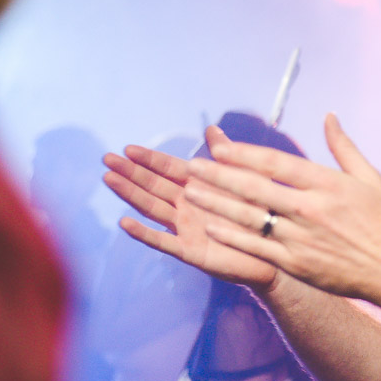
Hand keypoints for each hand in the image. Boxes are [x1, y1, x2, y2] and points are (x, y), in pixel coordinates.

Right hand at [102, 140, 278, 290]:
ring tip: (110, 179)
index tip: (127, 148)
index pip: (168, 169)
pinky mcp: (190, 251)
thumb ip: (227, 156)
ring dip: (130, 194)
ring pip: (152, 208)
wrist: (274, 250)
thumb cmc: (260, 215)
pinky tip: (125, 223)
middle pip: (153, 185)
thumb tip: (212, 129)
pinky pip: (163, 241)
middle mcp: (188, 206)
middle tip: (107, 159)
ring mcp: (186, 228)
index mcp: (200, 186)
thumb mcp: (246, 180)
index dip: (149, 159)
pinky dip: (144, 233)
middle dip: (130, 172)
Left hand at [180, 113, 380, 299]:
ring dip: (217, 204)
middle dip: (219, 176)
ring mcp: (301, 238)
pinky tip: (212, 227)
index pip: (276, 164)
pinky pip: (257, 248)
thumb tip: (329, 117)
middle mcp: (310, 209)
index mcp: (327, 184)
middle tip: (191, 167)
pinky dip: (232, 237)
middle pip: (255, 189)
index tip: (219, 147)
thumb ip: (344, 147)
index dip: (244, 154)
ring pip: (249, 218)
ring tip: (191, 193)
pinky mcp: (297, 263)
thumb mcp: (369, 178)